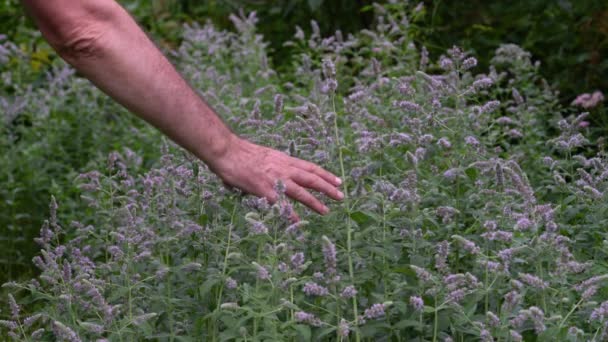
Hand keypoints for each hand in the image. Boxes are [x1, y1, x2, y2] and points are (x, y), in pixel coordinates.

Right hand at [210, 137, 343, 215]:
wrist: (228, 151)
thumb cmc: (242, 153)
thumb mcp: (266, 156)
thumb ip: (275, 165)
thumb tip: (280, 172)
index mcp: (284, 160)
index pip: (310, 167)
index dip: (325, 175)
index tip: (338, 181)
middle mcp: (284, 168)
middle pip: (312, 179)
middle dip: (328, 188)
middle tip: (341, 196)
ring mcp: (275, 179)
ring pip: (301, 192)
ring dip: (315, 202)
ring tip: (326, 210)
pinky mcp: (264, 190)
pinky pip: (281, 204)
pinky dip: (290, 213)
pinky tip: (298, 220)